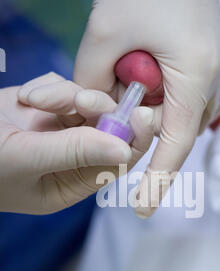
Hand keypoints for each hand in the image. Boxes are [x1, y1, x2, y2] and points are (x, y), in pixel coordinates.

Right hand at [0, 72, 153, 213]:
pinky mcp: (45, 105)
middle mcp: (72, 157)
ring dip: (69, 96)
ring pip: (88, 104)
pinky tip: (28, 98)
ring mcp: (58, 129)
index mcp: (72, 183)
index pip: (117, 162)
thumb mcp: (26, 160)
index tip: (142, 116)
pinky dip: (51, 88)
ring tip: (37, 101)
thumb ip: (74, 152)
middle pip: (109, 130)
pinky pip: (65, 88)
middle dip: (101, 112)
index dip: (133, 140)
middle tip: (85, 100)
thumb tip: (124, 148)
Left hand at [74, 0, 219, 217]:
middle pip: (176, 131)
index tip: (142, 209)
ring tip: (126, 89)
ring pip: (183, 116)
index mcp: (195, 76)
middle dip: (141, 132)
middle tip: (108, 118)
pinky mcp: (209, 60)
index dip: (158, 180)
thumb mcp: (103, 34)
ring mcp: (216, 69)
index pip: (175, 145)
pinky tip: (148, 88)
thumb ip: (91, 84)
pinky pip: (189, 98)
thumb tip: (92, 116)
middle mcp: (214, 79)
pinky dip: (166, 103)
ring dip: (153, 115)